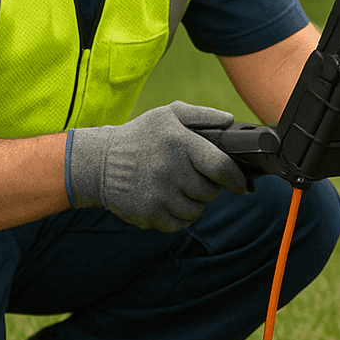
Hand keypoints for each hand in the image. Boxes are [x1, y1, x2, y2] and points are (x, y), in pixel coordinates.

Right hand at [67, 101, 249, 231]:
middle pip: (210, 192)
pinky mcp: (149, 215)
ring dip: (194, 203)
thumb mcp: (168, 115)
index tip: (241, 184)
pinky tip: (168, 201)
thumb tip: (230, 122)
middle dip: (209, 188)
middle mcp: (170, 170)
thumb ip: (202, 116)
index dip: (236, 178)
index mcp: (179, 143)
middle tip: (195, 178)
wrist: (98, 162)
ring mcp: (159, 195)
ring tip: (179, 189)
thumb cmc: (140, 136)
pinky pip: (180, 224)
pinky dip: (179, 216)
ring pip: (197, 211)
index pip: (220, 167)